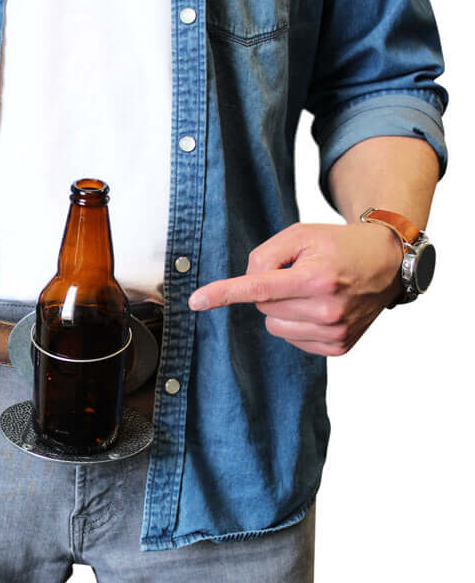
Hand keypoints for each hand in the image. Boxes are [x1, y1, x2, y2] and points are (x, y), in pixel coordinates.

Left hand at [188, 222, 404, 355]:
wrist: (386, 262)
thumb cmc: (338, 245)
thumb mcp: (300, 235)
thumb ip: (265, 256)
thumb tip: (248, 287)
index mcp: (316, 278)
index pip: (258, 288)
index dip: (224, 294)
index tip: (196, 301)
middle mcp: (326, 309)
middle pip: (262, 305)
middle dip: (271, 289)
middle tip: (300, 274)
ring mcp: (334, 332)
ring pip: (273, 325)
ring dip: (282, 308)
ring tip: (312, 291)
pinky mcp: (338, 347)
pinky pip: (292, 339)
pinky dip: (297, 323)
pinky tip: (320, 308)